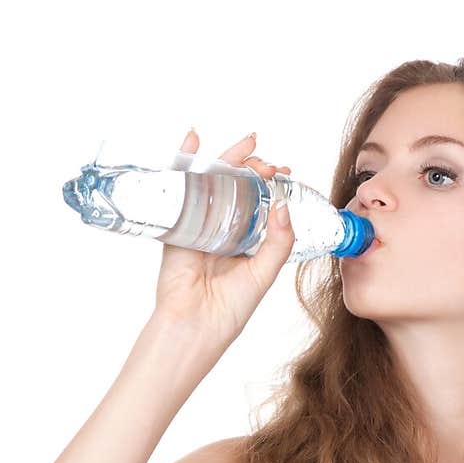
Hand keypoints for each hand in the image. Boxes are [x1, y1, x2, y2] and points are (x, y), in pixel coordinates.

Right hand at [154, 129, 294, 353]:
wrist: (195, 324)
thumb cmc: (230, 308)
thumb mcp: (264, 273)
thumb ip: (278, 241)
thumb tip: (284, 205)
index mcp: (247, 242)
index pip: (261, 204)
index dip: (273, 186)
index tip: (285, 171)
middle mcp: (224, 230)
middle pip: (238, 187)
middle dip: (253, 167)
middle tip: (268, 160)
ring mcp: (200, 224)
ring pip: (214, 182)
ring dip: (228, 158)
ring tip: (248, 143)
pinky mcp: (178, 223)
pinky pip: (181, 187)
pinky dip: (185, 161)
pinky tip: (193, 138)